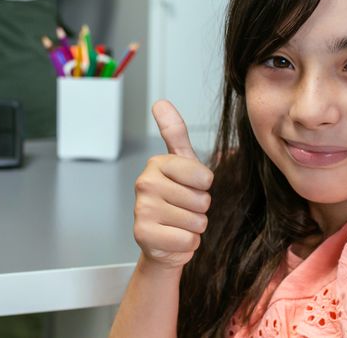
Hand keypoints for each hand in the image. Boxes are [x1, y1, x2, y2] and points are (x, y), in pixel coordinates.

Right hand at [132, 100, 213, 268]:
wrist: (163, 242)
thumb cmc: (177, 201)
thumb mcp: (182, 164)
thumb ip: (175, 133)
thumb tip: (160, 102)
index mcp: (157, 164)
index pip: (204, 177)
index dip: (204, 187)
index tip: (190, 188)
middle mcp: (145, 183)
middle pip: (201, 200)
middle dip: (199, 209)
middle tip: (183, 209)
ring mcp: (142, 210)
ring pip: (196, 221)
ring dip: (194, 227)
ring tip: (178, 224)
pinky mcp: (143, 235)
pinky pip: (187, 240)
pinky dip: (187, 244)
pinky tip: (172, 238)